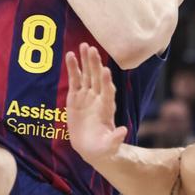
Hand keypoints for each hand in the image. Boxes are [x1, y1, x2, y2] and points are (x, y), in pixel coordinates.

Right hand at [66, 42, 127, 161]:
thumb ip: (115, 139)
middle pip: (97, 79)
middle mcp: (98, 99)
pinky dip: (73, 68)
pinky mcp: (76, 97)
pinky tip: (70, 55)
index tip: (105, 70)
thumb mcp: (109, 147)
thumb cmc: (103, 148)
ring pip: (86, 75)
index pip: (107, 92)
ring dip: (85, 61)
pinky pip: (74, 80)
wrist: (91, 147)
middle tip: (93, 50)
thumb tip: (124, 131)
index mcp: (107, 109)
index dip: (106, 82)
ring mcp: (87, 96)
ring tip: (83, 46)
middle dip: (95, 65)